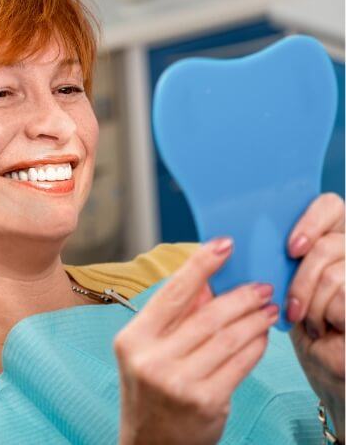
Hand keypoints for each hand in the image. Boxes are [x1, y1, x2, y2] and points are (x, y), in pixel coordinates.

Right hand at [114, 238, 277, 444]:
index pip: (172, 293)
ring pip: (228, 338)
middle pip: (207, 316)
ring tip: (268, 309)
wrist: (150, 443)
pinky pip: (239, 363)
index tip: (224, 245)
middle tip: (261, 286)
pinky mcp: (206, 402)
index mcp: (133, 338)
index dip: (200, 265)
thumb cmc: (150, 390)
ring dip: (254, 320)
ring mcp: (179, 383)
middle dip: (240, 296)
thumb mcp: (150, 349)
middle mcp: (152, 359)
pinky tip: (262, 336)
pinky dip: (255, 346)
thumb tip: (211, 283)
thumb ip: (175, 316)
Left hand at [286, 192, 344, 441]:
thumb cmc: (302, 315)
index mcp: (332, 232)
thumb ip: (275, 250)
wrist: (329, 363)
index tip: (291, 248)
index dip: (310, 222)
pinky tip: (325, 327)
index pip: (328, 204)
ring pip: (333, 274)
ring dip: (313, 303)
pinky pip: (343, 298)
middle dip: (303, 280)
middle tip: (294, 305)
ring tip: (309, 319)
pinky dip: (328, 316)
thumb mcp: (285, 277)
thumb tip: (232, 236)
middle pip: (328, 245)